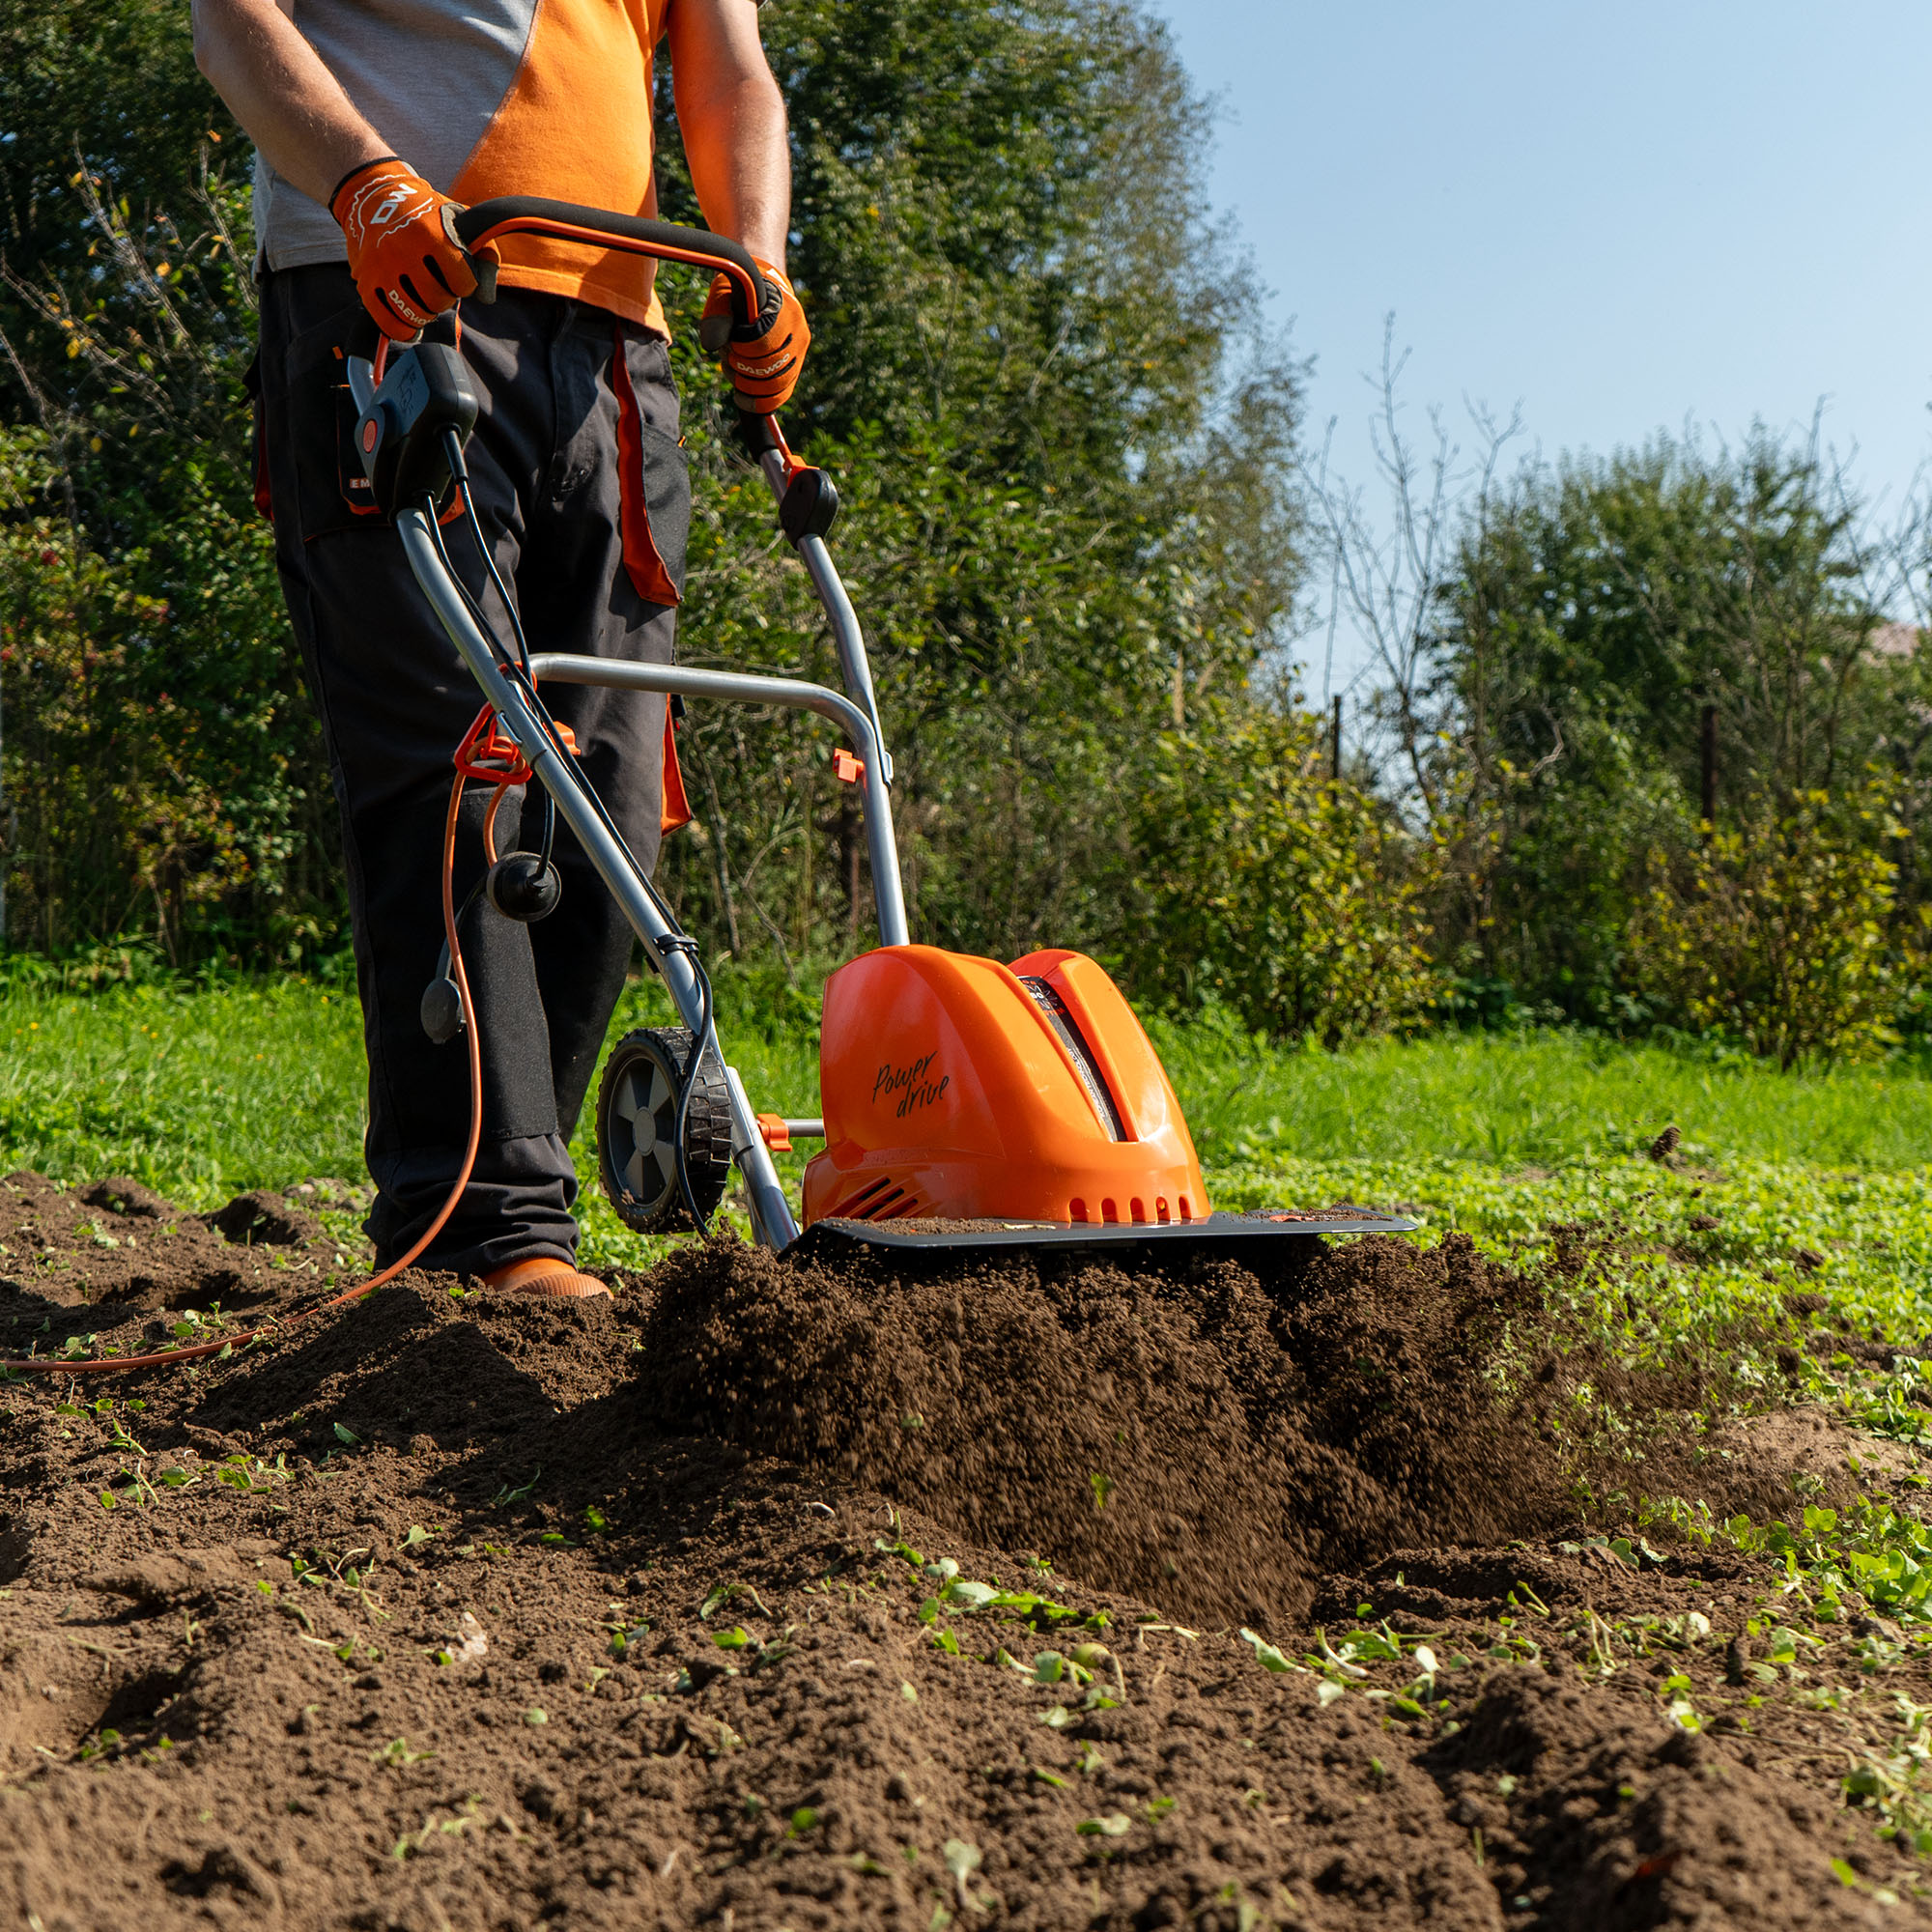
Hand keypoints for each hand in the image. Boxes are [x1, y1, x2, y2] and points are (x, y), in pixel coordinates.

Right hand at [330, 156, 494, 340]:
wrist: (375, 196)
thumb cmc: (427, 214)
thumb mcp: (461, 222)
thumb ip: (485, 256)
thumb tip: (486, 298)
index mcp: (430, 233)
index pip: (463, 283)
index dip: (466, 285)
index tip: (459, 278)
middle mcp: (403, 249)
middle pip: (437, 300)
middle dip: (445, 299)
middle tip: (440, 289)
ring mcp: (381, 266)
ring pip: (413, 313)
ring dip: (426, 314)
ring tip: (426, 303)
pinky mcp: (364, 280)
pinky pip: (386, 320)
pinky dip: (402, 330)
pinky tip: (411, 327)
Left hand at [700, 255, 808, 412]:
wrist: (763, 291)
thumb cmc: (740, 291)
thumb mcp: (724, 293)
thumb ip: (717, 315)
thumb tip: (711, 345)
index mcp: (785, 310)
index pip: (762, 342)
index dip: (741, 350)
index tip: (730, 343)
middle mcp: (799, 333)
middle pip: (770, 368)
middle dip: (741, 369)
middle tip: (727, 357)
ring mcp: (800, 353)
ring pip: (776, 386)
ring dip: (747, 385)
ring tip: (731, 369)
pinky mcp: (795, 369)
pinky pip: (782, 394)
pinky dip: (759, 401)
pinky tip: (741, 397)